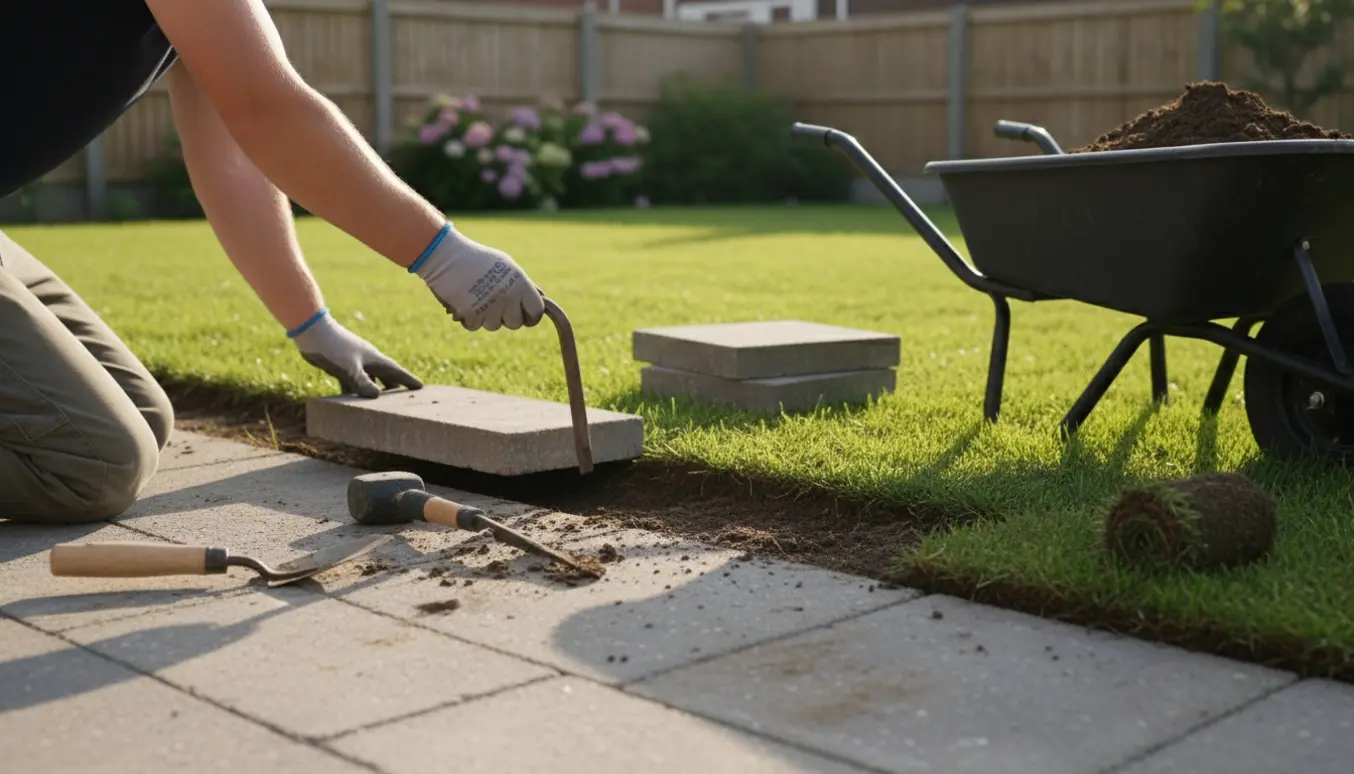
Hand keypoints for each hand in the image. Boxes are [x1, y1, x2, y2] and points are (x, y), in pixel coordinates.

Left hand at [289, 310, 422, 397]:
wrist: (312, 332)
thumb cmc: (333, 348)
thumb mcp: (349, 369)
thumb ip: (362, 383)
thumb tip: (376, 396)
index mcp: (374, 358)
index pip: (396, 370)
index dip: (408, 379)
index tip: (420, 387)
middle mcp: (367, 359)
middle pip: (385, 375)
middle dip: (394, 385)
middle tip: (403, 397)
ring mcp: (354, 361)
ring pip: (369, 378)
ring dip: (374, 388)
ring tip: (380, 402)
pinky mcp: (341, 364)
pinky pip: (352, 380)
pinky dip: (355, 389)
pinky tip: (352, 399)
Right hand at [409, 224, 545, 331]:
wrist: (446, 256)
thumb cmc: (477, 259)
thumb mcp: (506, 266)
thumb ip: (523, 284)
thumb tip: (541, 299)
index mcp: (520, 283)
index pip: (537, 310)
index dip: (532, 316)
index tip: (526, 317)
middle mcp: (508, 296)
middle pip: (516, 323)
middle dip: (507, 318)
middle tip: (495, 304)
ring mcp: (490, 307)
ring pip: (494, 326)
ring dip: (486, 317)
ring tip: (477, 297)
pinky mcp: (472, 315)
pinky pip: (475, 326)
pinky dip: (469, 318)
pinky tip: (464, 302)